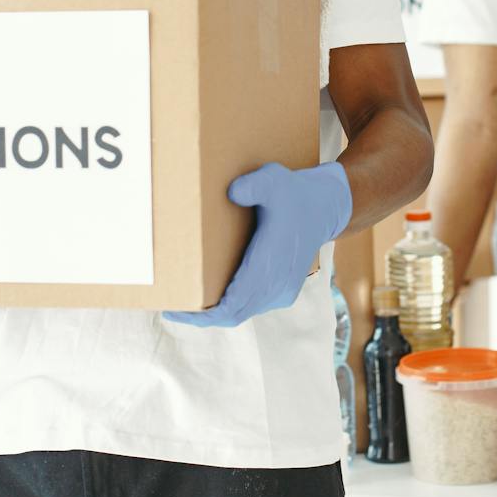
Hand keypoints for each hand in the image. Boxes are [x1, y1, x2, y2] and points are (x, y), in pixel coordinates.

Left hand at [164, 161, 352, 328]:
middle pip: (232, 314)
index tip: (175, 311)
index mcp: (272, 263)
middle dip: (201, 316)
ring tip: (187, 301)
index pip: (233, 304)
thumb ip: (255, 185)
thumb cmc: (294, 193)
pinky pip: (251, 306)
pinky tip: (212, 293)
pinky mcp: (283, 291)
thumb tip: (232, 192)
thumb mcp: (275, 179)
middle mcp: (277, 283)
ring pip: (242, 312)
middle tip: (171, 308)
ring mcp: (282, 291)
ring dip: (216, 310)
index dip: (203, 314)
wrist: (325, 207)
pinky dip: (230, 305)